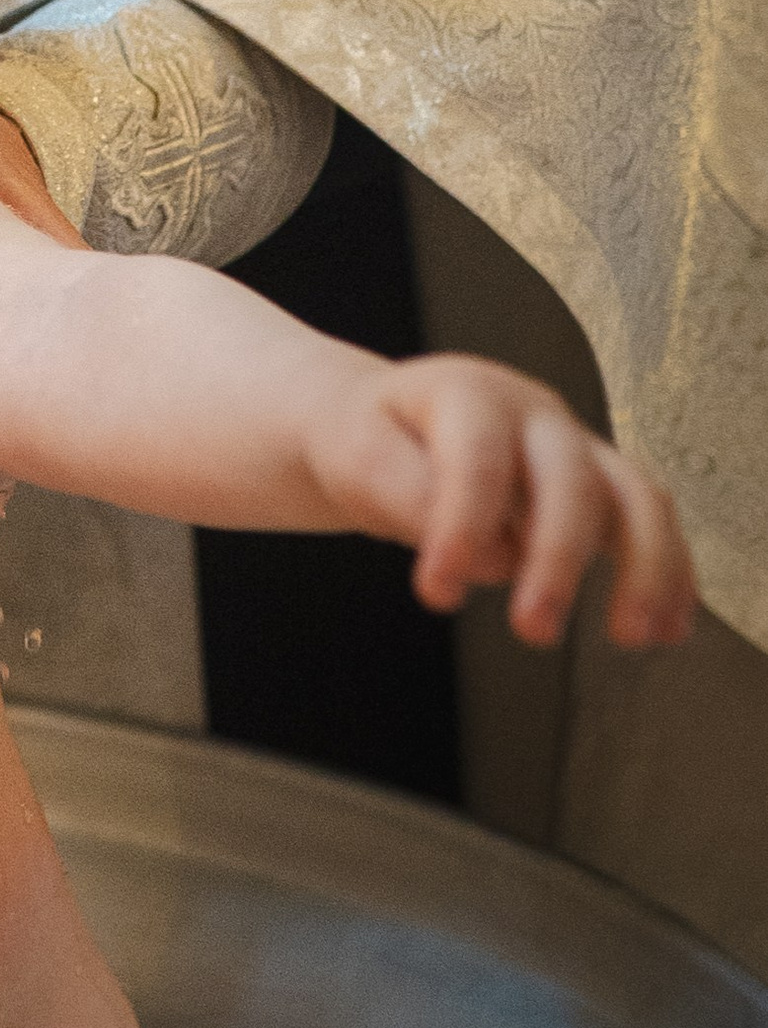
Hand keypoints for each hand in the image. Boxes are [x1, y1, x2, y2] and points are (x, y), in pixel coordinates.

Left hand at [312, 354, 696, 650]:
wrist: (385, 419)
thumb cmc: (372, 439)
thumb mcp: (357, 455)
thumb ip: (406, 495)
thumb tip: (482, 553)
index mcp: (466, 393)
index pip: (477, 458)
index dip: (463, 527)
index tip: (436, 593)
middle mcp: (533, 412)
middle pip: (570, 477)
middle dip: (559, 558)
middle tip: (533, 629)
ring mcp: (574, 445)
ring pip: (635, 494)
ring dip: (645, 567)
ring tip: (632, 635)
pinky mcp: (599, 483)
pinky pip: (651, 522)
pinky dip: (670, 574)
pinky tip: (668, 628)